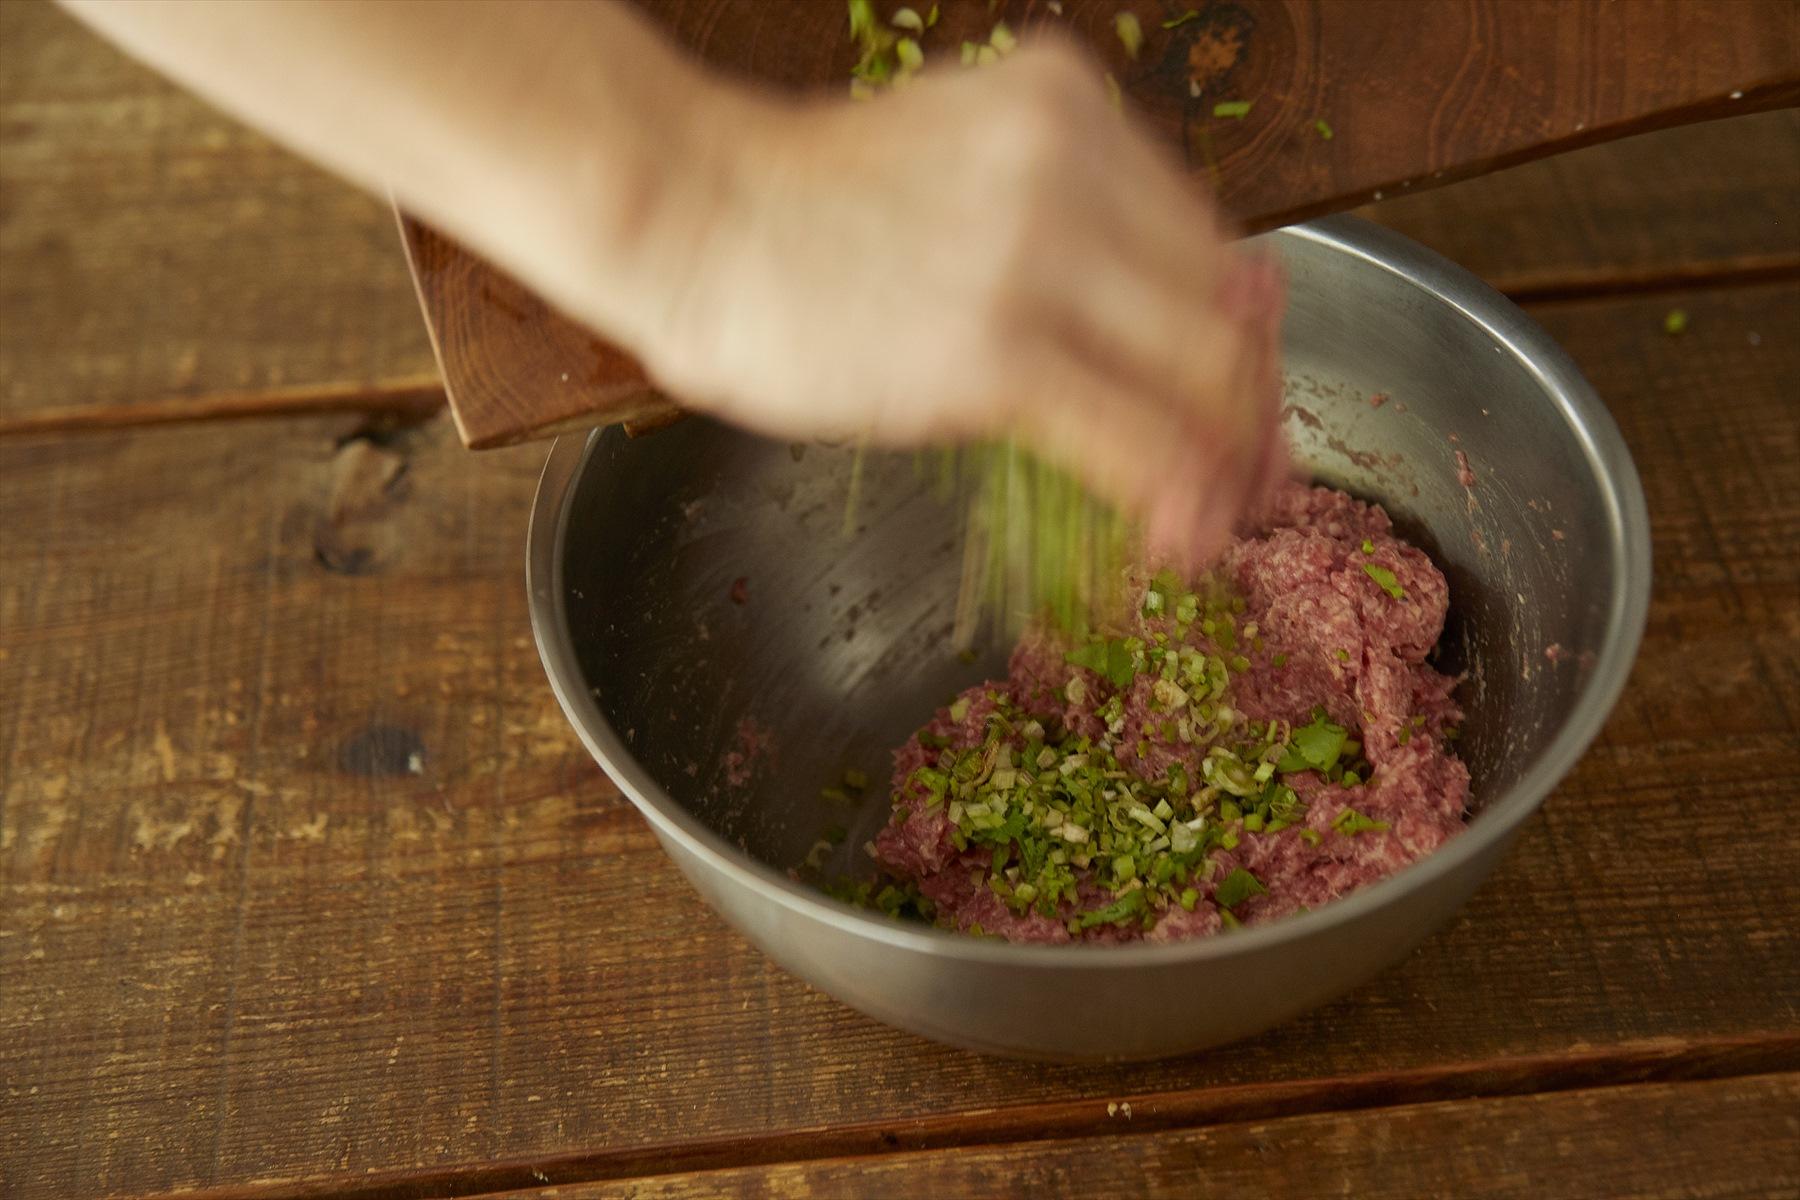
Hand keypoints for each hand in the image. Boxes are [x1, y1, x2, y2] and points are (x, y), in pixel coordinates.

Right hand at [618, 40, 1288, 564]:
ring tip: (1231, 518)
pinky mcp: (993, 348)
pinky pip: (1128, 432)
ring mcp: (1037, 250)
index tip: (1247, 396)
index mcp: (1068, 102)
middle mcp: (1073, 159)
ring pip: (1196, 370)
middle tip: (1260, 474)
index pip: (1204, 234)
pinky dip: (1174, 494)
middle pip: (1220, 301)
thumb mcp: (956, 158)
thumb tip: (1150, 311)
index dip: (1240, 331)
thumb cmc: (798, 204)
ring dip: (1229, 460)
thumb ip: (1059, 210)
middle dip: (1251, 403)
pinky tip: (1186, 536)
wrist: (682, 210)